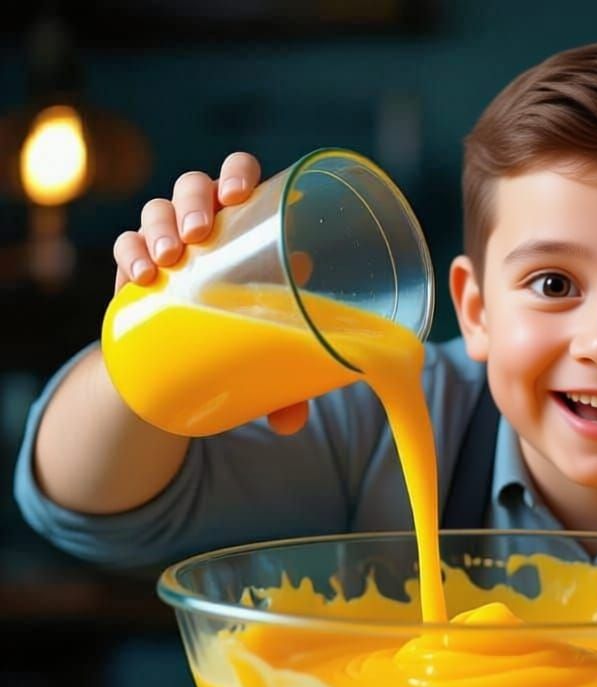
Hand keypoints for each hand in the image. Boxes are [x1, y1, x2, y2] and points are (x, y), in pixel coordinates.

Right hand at [111, 151, 306, 435]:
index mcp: (251, 226)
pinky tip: (137, 276)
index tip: (238, 197)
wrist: (198, 356)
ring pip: (158, 210)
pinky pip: (125, 244)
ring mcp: (171, 242)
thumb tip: (291, 422)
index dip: (236, 174)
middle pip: (194, 186)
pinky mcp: (140, 265)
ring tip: (168, 260)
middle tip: (199, 235)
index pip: (242, 176)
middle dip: (193, 201)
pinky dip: (128, 253)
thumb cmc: (252, 340)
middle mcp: (209, 224)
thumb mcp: (276, 356)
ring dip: (160, 227)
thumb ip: (291, 385)